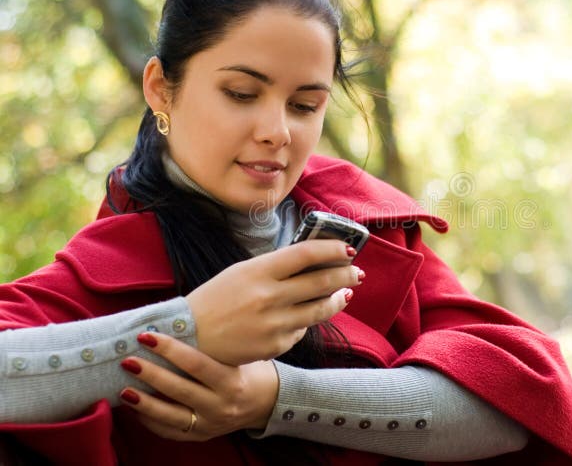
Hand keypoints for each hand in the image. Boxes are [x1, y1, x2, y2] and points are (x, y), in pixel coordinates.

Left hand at [118, 332, 277, 440]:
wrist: (266, 403)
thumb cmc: (249, 370)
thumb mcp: (240, 357)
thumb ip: (212, 347)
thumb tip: (174, 324)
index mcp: (231, 382)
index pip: (196, 364)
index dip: (170, 350)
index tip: (147, 337)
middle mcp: (221, 406)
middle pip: (179, 390)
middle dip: (151, 374)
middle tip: (128, 360)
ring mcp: (209, 424)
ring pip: (170, 416)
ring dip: (143, 402)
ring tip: (122, 389)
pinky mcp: (200, 436)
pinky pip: (169, 431)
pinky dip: (149, 420)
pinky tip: (135, 407)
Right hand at [186, 239, 362, 364]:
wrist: (189, 338)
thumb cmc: (216, 299)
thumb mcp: (242, 272)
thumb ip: (276, 267)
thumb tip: (314, 260)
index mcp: (258, 271)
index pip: (306, 253)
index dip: (332, 249)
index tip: (347, 249)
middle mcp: (269, 296)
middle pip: (321, 281)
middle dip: (346, 275)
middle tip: (357, 272)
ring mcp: (274, 323)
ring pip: (320, 309)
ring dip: (338, 299)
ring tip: (346, 292)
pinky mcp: (276, 345)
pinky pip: (303, 330)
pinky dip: (307, 321)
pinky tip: (307, 316)